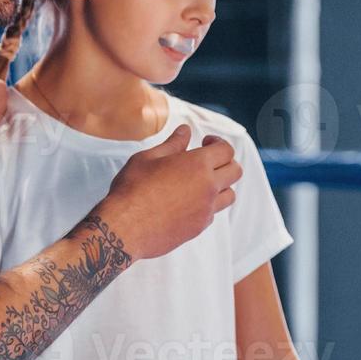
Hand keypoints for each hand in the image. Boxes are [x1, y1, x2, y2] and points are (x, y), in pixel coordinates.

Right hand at [94, 126, 241, 260]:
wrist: (125, 228)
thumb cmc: (132, 189)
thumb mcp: (148, 158)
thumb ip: (172, 144)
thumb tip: (185, 131)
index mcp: (198, 164)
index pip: (226, 150)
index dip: (217, 143)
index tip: (205, 142)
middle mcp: (208, 187)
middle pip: (235, 171)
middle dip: (225, 162)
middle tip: (206, 161)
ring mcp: (206, 210)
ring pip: (229, 195)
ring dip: (220, 186)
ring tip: (200, 183)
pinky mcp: (198, 228)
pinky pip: (212, 213)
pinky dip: (207, 205)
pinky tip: (187, 202)